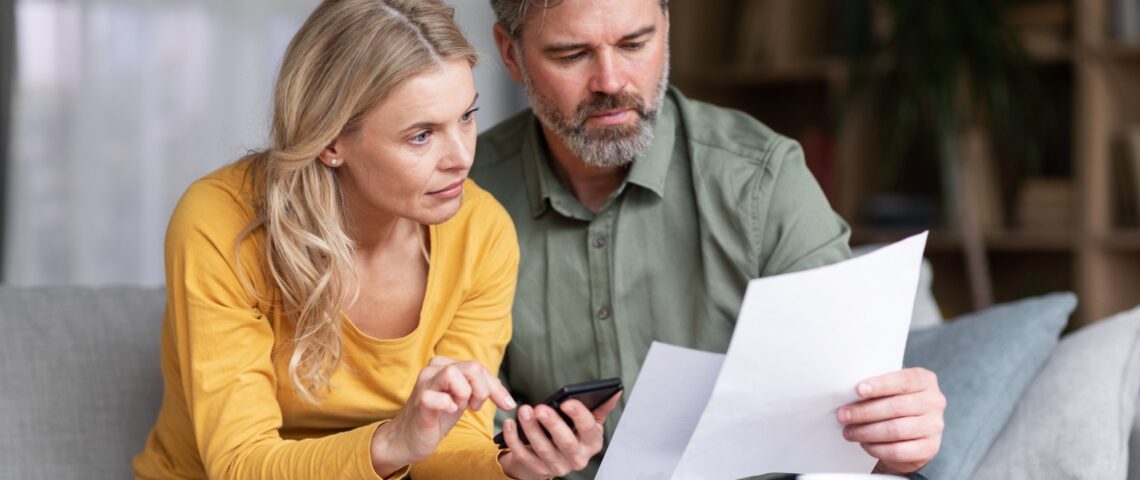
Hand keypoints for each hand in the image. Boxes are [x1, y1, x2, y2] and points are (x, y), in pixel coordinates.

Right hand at [370, 356, 515, 476]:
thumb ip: (478, 389)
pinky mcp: (420, 402)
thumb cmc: (436, 418)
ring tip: (458, 408)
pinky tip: (449, 412)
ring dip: (465, 395)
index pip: (479, 367)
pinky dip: (449, 405)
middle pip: (472, 367)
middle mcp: (433, 369)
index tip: (507, 404)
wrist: (407, 439)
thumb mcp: (462, 400)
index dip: (497, 387)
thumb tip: (506, 395)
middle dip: (482, 390)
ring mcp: (425, 384)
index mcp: (444, 365)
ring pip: (454, 374)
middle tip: (474, 407)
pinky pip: (439, 397)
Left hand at [498, 391, 621, 479]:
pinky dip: (515, 440)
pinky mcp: (539, 471)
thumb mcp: (588, 423)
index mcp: (592, 442)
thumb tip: (615, 391)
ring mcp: (558, 467)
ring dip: (531, 429)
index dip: (578, 415)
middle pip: (565, 441)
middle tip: (540, 408)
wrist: (553, 459)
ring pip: (543, 448)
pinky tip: (510, 424)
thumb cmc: (572, 434)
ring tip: (523, 411)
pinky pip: (524, 456)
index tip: (567, 402)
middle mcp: (578, 458)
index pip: (588, 428)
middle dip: (552, 424)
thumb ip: (600, 407)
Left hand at [836, 367, 944, 473]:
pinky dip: (877, 448)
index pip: (903, 381)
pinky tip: (864, 443)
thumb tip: (847, 393)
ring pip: (896, 430)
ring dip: (867, 431)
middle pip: (897, 407)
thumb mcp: (890, 389)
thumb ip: (876, 387)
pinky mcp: (930, 448)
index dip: (880, 385)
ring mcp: (935, 426)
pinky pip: (898, 450)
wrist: (911, 433)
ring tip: (849, 431)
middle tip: (843, 415)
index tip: (858, 390)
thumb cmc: (894, 403)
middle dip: (865, 412)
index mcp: (925, 380)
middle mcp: (934, 401)